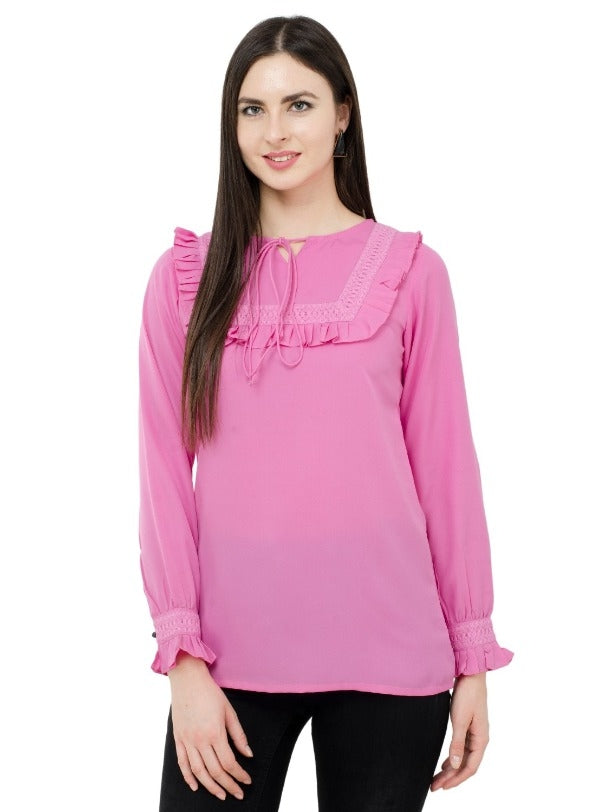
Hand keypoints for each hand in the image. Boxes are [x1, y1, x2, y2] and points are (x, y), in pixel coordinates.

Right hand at [168, 652, 253, 800]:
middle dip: (228, 785)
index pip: (229, 762)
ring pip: (198, 772)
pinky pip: (182, 763)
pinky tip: (196, 786)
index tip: (247, 781)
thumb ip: (238, 735)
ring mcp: (187, 741)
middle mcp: (200, 740)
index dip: (239, 775)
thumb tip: (248, 755)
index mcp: (215, 733)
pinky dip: (188, 778)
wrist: (187, 680)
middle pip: (215, 771)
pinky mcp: (178, 739)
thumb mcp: (229, 711)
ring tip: (221, 795)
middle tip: (238, 793)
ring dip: (210, 787)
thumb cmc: (210, 693)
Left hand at [431, 672, 488, 791]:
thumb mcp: (460, 720)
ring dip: (452, 768)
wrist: (470, 674)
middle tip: (434, 786)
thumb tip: (454, 765)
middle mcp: (480, 738)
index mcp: (481, 739)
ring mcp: (475, 732)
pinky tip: (445, 762)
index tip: (442, 787)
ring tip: (438, 778)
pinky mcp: (469, 726)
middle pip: (466, 764)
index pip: (470, 767)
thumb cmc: (467, 695)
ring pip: (463, 757)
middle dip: (451, 777)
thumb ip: (457, 743)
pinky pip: (462, 748)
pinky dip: (453, 757)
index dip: (456, 779)